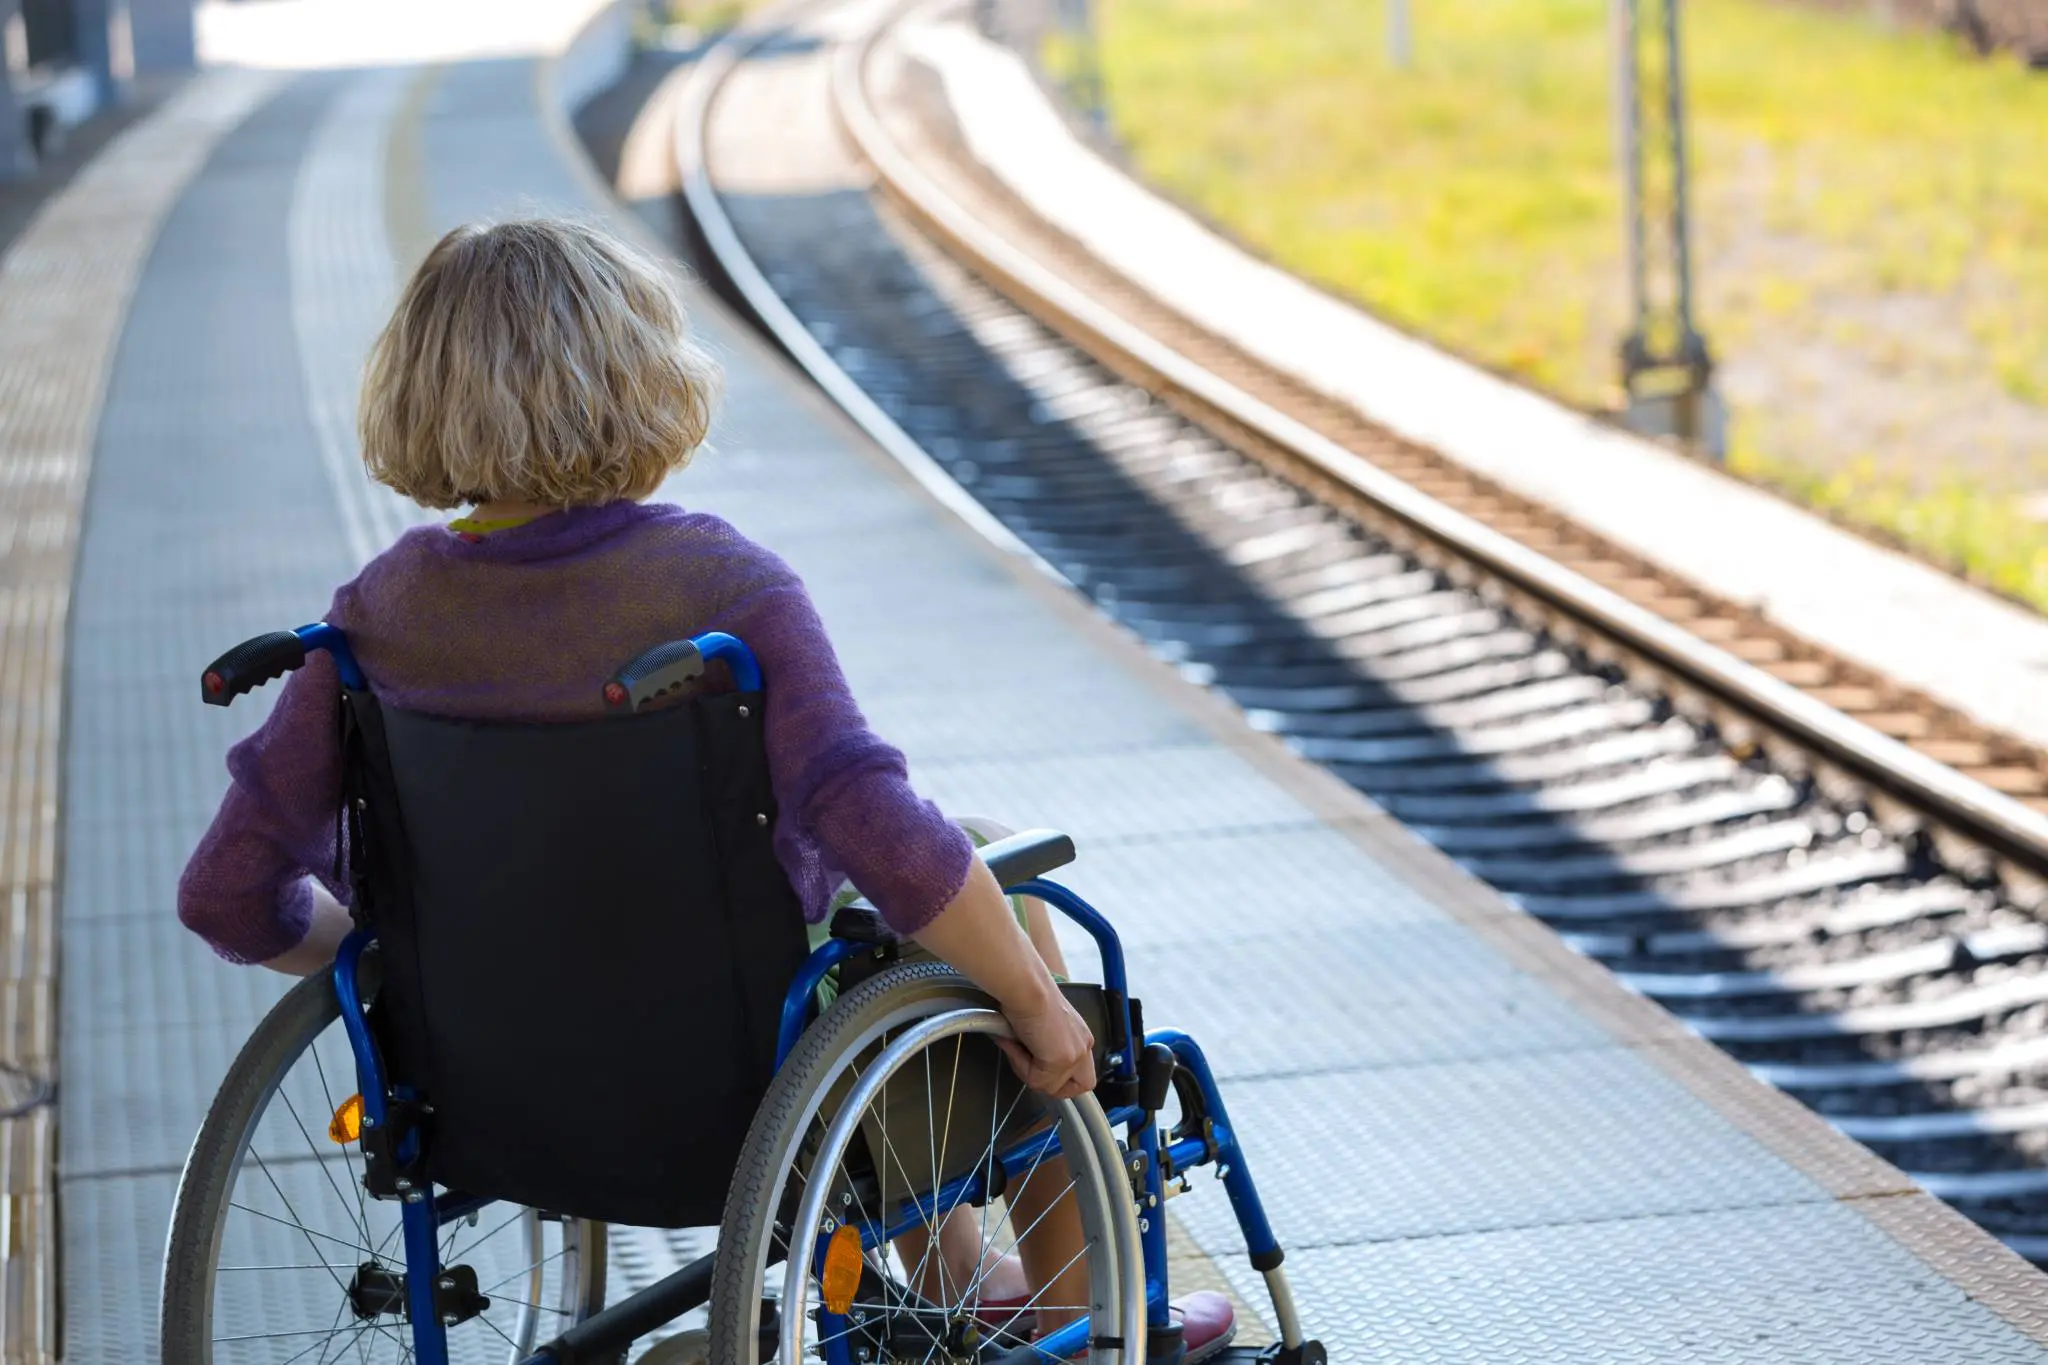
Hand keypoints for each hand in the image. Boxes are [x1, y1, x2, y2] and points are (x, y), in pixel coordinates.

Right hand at [993, 980, 1096, 1100]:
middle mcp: (1084, 1045)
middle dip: (1057, 1087)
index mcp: (1081, 1036)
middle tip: (1033, 1074)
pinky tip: (1016, 1046)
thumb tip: (1026, 1060)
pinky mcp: (1061, 1060)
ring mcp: (1075, 1054)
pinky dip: (1021, 1067)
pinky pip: (1037, 1080)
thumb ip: (1045, 1046)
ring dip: (1030, 1073)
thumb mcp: (1044, 1025)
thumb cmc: (1029, 996)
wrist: (1026, 987)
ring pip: (1053, 1086)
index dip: (1062, 1077)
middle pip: (1083, 1085)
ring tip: (1017, 1049)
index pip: (1082, 1072)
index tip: (1039, 1069)